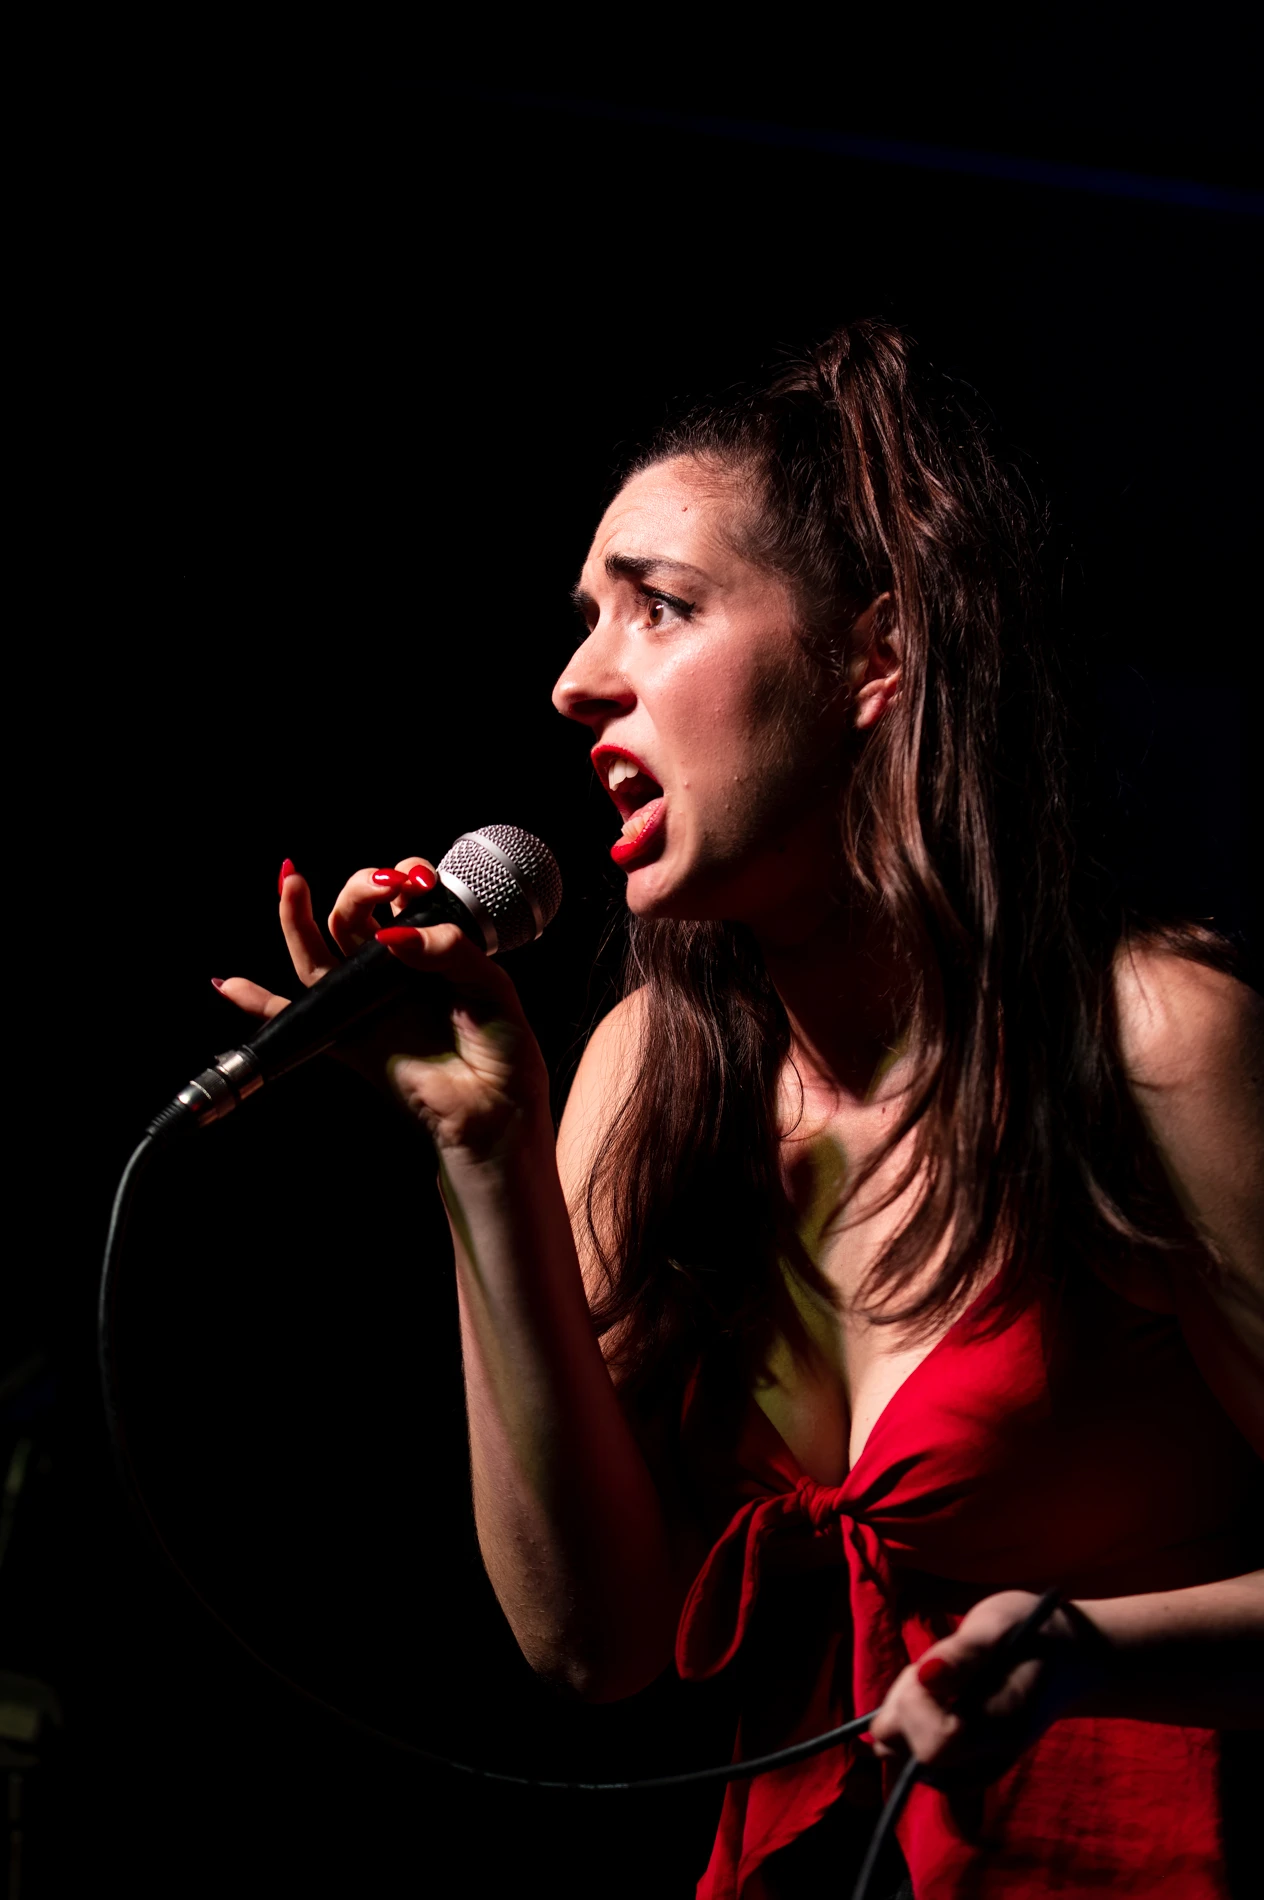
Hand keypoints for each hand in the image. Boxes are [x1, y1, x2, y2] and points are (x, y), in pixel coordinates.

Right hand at [216, 858, 551, 1161]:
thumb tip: (391, 935)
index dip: (403, 878)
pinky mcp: (347, 1039)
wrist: (496, 1112)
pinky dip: (257, 1004)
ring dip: (296, 917)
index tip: (419, 879)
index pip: (401, 900)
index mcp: (430, 953)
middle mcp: (392, 974)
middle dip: (360, 887)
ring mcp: (365, 1004)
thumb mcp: (489, 985)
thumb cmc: (503, 1052)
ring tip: (292, 881)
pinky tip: (229, 983)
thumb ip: (447, 949)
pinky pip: (293, 1019)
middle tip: (385, 884)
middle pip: (354, 916)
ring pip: (318, 952)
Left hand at [867, 1590, 1104, 1789]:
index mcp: (1004, 1728)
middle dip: (903, 1706)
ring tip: (938, 1680)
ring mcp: (975, 1771)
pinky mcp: (962, 1768)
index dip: (915, 1707)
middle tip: (932, 1667)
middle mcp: (989, 1762)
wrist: (1066, 1659)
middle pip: (912, 1754)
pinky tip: (933, 1698)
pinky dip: (909, 1724)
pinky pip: (912, 1756)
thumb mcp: (997, 1625)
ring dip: (904, 1714)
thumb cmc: (1031, 1632)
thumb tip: (925, 1676)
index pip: (937, 1745)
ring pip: (905, 1756)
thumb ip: (962, 1654)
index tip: (927, 1666)